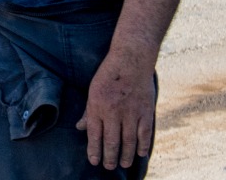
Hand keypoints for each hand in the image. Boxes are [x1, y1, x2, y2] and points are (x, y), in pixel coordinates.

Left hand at [76, 50, 155, 169]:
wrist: (131, 59)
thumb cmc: (109, 74)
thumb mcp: (93, 90)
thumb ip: (88, 111)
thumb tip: (80, 128)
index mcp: (97, 106)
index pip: (95, 135)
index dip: (94, 150)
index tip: (94, 161)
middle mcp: (113, 112)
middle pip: (111, 141)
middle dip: (109, 157)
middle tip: (108, 166)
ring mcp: (131, 112)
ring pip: (128, 141)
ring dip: (126, 155)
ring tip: (123, 164)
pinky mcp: (145, 111)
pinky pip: (144, 133)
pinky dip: (142, 145)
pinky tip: (140, 153)